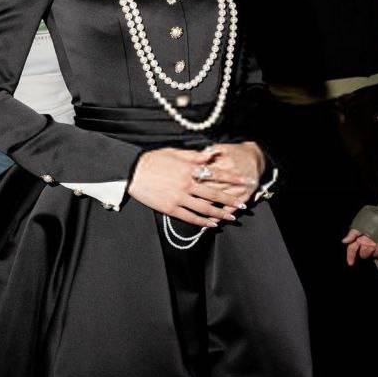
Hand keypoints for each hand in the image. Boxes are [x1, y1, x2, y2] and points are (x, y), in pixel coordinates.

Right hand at [128, 147, 256, 227]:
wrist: (132, 172)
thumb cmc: (152, 159)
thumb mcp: (174, 152)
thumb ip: (194, 155)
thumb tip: (211, 154)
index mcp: (189, 168)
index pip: (216, 174)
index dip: (233, 179)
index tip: (245, 182)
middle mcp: (187, 184)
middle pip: (214, 194)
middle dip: (231, 200)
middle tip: (243, 205)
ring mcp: (179, 197)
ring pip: (205, 208)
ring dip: (220, 214)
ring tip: (231, 217)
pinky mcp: (170, 208)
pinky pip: (190, 217)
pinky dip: (202, 221)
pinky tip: (211, 224)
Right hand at [343, 228, 377, 265]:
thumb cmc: (371, 220)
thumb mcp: (360, 226)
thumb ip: (352, 234)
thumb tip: (343, 241)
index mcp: (360, 240)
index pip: (352, 250)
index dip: (350, 256)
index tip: (351, 263)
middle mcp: (366, 245)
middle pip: (363, 254)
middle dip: (367, 251)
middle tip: (372, 245)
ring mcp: (375, 248)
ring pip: (373, 255)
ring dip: (376, 251)